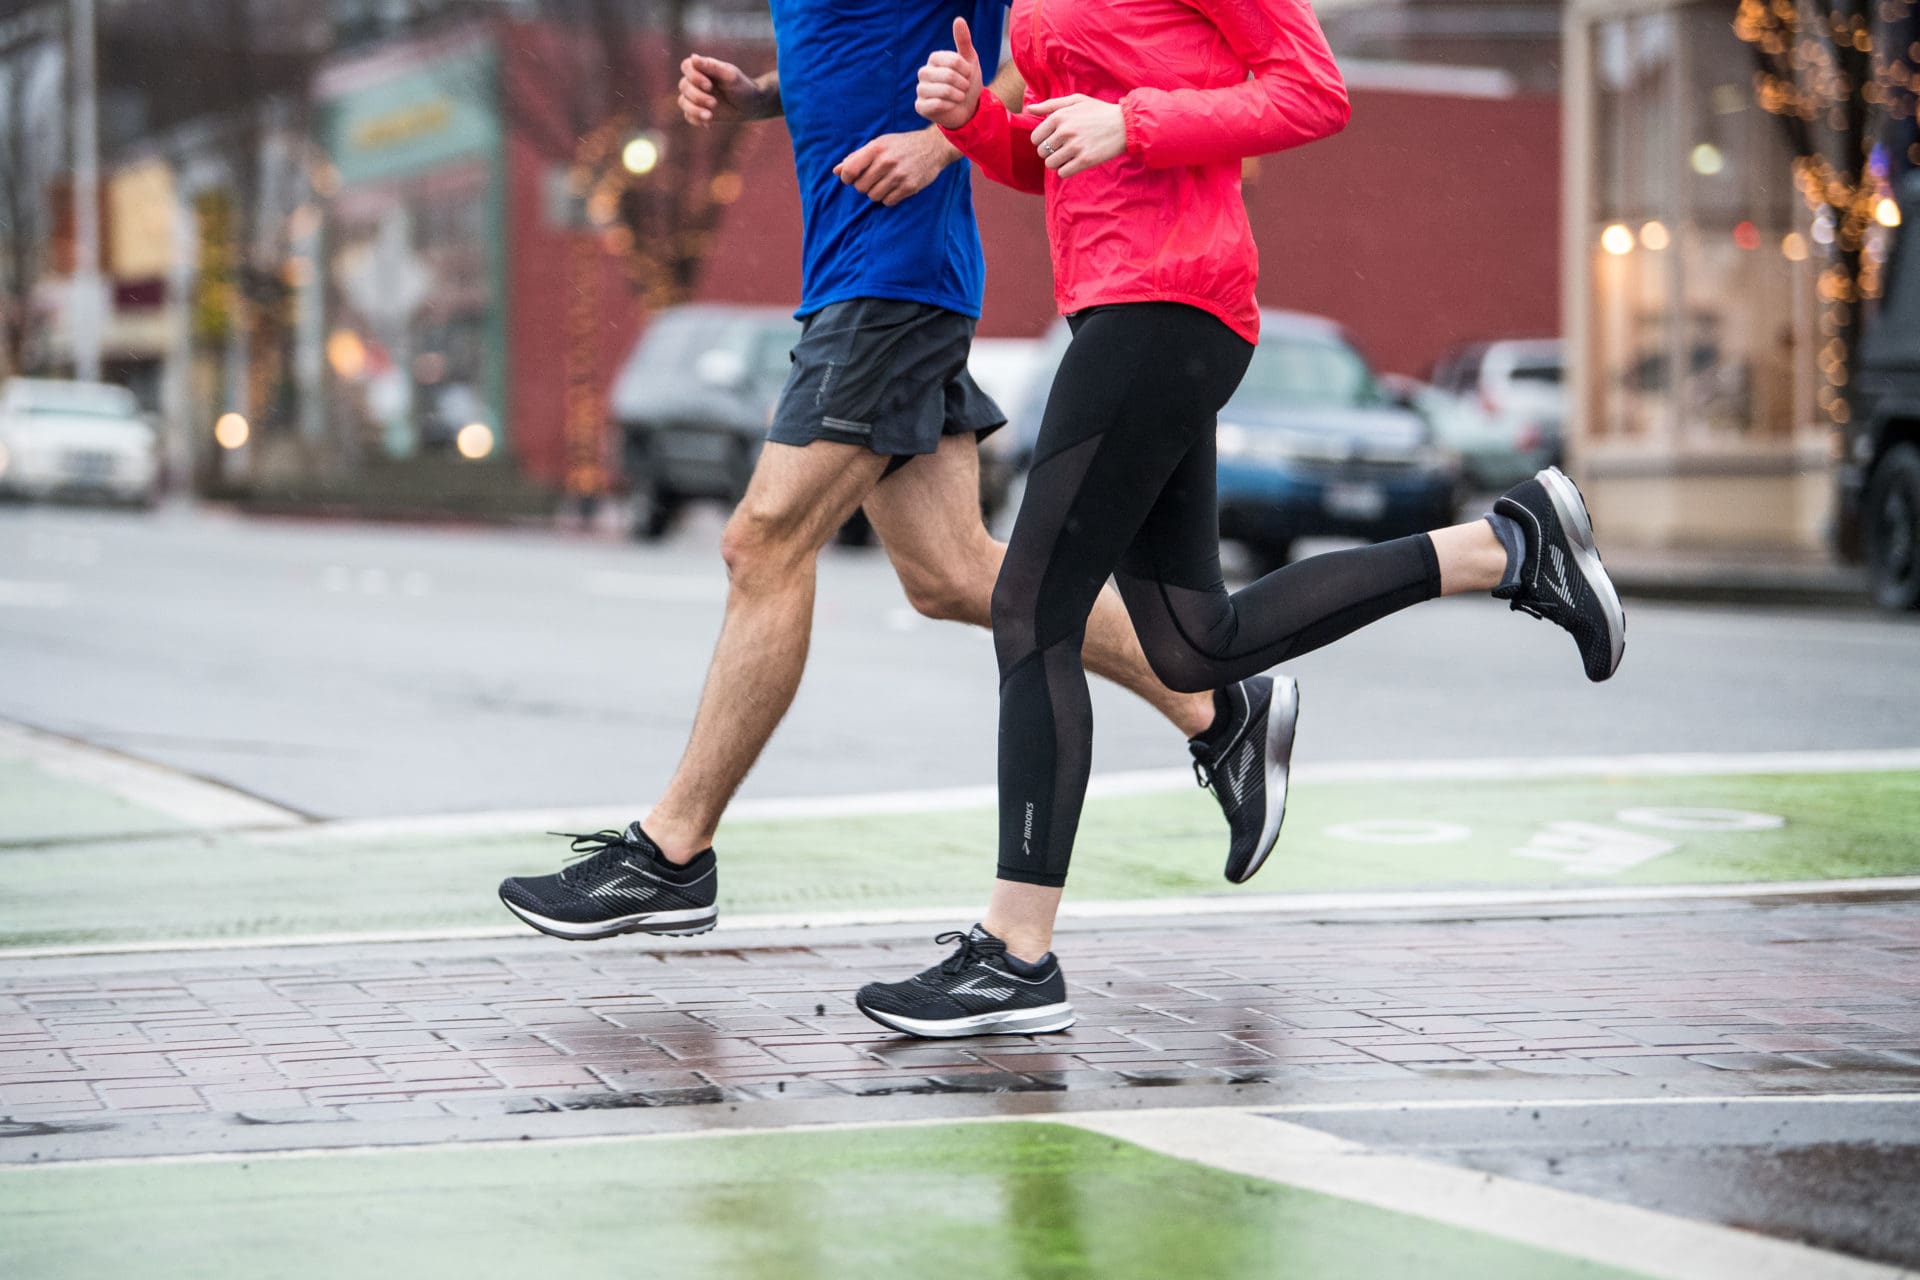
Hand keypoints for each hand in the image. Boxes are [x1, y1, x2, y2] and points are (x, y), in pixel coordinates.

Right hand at [679, 53, 768, 124]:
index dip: (693, 77)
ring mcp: (695, 97)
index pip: (686, 67)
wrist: (750, 105)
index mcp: (702, 68)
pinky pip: (688, 116)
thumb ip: (712, 66)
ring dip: (694, 110)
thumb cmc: (742, 86)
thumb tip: (693, 57)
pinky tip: (709, 124)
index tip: (708, 86)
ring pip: (683, 102)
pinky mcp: (697, 111)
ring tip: (709, 116)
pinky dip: (696, 120)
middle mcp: (695, 81)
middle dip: (697, 96)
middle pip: (684, 86)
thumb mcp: (730, 75)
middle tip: (714, 103)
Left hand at [835, 128, 959, 205]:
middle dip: (862, 185)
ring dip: (875, 192)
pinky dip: (887, 198)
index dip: (846, 177)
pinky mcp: (909, 187)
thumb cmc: (901, 145)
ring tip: (883, 183)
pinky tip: (893, 188)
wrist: (933, 147)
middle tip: (871, 179)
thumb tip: (836, 171)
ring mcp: (899, 176)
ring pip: (873, 196)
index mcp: (876, 148)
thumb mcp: (879, 144)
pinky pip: (888, 202)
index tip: (851, 178)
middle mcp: (886, 162)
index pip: (850, 170)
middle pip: (860, 187)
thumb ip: (857, 157)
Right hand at [915, 17, 983, 128]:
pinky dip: (950, 105)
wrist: (966, 109)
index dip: (966, 70)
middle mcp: (924, 72)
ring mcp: (920, 89)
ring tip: (959, 96)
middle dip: (963, 84)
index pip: (953, 60)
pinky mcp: (920, 106)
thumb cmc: (966, 83)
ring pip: (943, 91)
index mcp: (934, 59)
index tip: (968, 74)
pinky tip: (951, 105)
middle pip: (948, 75)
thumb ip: (963, 41)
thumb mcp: (969, 61)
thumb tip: (959, 20)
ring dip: (958, 96)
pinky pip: (937, 104)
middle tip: (964, 88)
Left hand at [1030, 95, 1127, 177]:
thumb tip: (1029, 109)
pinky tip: (1075, 163)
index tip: (1053, 140)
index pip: (1035, 137)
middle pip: (1042, 152)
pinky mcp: (1085, 161)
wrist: (1124, 124)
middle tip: (1064, 148)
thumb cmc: (1098, 111)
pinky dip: (1066, 170)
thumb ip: (1051, 105)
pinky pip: (1062, 172)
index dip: (1042, 141)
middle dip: (1050, 152)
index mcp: (1059, 116)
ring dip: (1058, 162)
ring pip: (1050, 164)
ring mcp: (1075, 147)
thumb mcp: (1076, 101)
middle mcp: (1065, 131)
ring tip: (1069, 155)